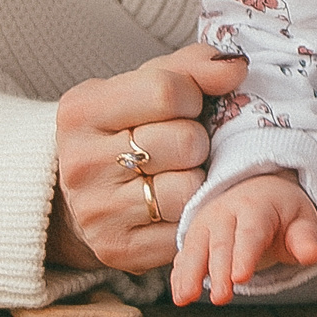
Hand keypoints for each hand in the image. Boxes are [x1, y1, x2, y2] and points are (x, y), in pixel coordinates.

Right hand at [51, 44, 246, 273]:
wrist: (88, 190)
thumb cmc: (127, 127)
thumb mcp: (147, 83)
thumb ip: (193, 67)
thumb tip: (236, 68)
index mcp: (81, 111)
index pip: (167, 92)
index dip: (192, 96)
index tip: (184, 106)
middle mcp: (80, 163)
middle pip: (184, 142)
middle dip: (196, 140)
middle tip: (181, 146)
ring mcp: (97, 212)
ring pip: (188, 189)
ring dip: (196, 180)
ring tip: (178, 173)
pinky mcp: (118, 249)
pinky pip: (185, 229)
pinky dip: (191, 214)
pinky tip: (175, 203)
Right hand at [170, 174, 316, 304]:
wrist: (257, 189)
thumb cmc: (282, 211)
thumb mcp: (301, 220)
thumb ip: (305, 240)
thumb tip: (312, 255)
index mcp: (256, 208)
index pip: (250, 233)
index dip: (244, 255)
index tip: (240, 278)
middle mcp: (226, 213)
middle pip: (221, 244)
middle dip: (219, 271)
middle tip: (221, 298)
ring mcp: (206, 224)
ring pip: (195, 248)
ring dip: (190, 274)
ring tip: (185, 298)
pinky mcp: (195, 237)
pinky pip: (185, 255)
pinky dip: (179, 274)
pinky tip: (179, 294)